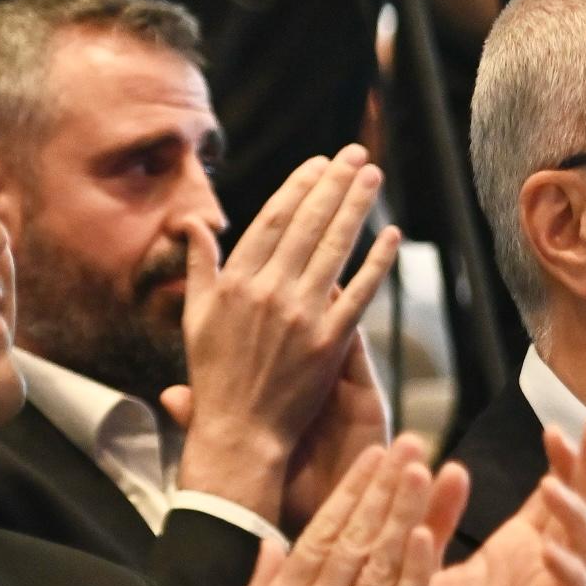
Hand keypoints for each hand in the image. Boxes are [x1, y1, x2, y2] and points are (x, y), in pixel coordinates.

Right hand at [161, 146, 395, 524]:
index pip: (273, 221)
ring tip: (374, 177)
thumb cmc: (215, 374)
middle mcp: (268, 292)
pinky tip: (391, 236)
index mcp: (236, 282)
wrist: (239, 431)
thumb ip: (200, 267)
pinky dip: (376, 263)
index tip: (319, 162)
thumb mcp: (194, 315)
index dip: (299, 188)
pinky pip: (359, 294)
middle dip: (334, 184)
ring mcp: (301, 317)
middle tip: (357, 154)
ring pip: (334, 250)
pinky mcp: (330, 343)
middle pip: (308, 225)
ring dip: (356, 209)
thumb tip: (193, 224)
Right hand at [212, 441, 441, 585]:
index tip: (375, 456)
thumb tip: (268, 546)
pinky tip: (431, 533)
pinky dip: (415, 570)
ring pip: (377, 565)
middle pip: (350, 540)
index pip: (318, 536)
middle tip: (409, 444)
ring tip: (426, 468)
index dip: (350, 493)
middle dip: (382, 488)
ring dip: (404, 513)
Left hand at [389, 417, 585, 585]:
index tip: (555, 422)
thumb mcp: (421, 568)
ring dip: (578, 517)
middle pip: (584, 512)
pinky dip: (569, 577)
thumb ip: (435, 519)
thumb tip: (448, 465)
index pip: (553, 497)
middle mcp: (540, 579)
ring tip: (554, 486)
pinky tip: (550, 550)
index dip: (563, 460)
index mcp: (515, 557)